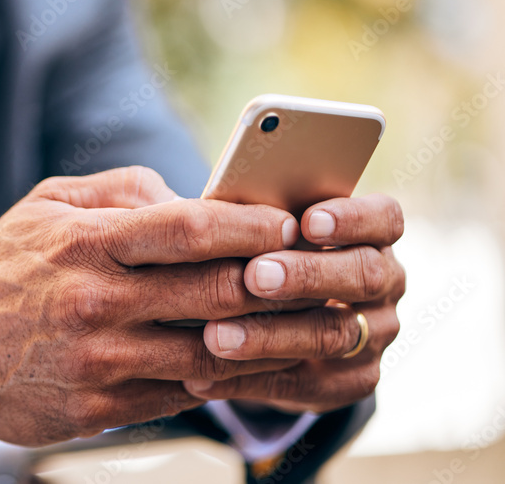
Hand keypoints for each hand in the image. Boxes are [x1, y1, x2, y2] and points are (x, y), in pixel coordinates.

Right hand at [0, 167, 312, 446]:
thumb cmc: (0, 270)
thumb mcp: (46, 206)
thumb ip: (121, 192)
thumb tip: (194, 198)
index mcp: (85, 243)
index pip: (188, 228)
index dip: (251, 226)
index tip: (291, 224)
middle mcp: (95, 302)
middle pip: (214, 291)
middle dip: (279, 284)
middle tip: (322, 275)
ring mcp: (98, 361)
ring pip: (210, 353)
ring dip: (268, 340)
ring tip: (308, 325)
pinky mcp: (98, 407)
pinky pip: (181, 394)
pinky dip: (222, 377)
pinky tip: (249, 361)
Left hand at [183, 194, 405, 413]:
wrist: (280, 321)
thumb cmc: (270, 252)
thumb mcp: (270, 230)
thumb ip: (259, 218)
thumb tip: (213, 206)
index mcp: (373, 235)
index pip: (385, 219)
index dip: (352, 219)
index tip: (308, 222)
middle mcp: (385, 285)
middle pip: (364, 276)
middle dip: (306, 275)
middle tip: (254, 276)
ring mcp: (374, 336)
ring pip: (332, 335)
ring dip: (270, 335)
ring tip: (216, 335)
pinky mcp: (351, 381)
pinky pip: (303, 383)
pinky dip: (249, 377)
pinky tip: (203, 376)